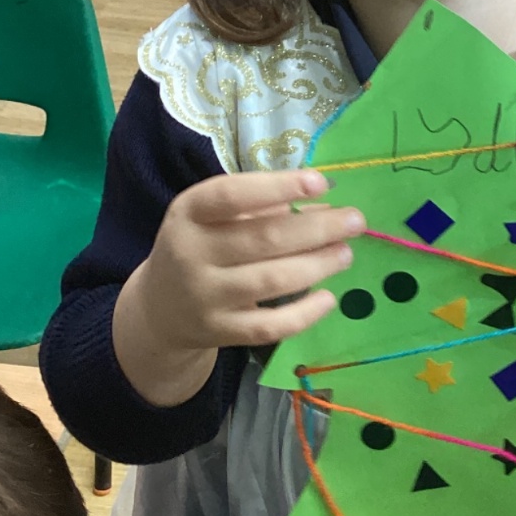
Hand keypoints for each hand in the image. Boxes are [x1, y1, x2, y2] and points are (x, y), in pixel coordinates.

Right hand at [113, 170, 364, 405]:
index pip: (232, 195)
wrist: (159, 307)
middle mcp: (191, 253)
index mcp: (188, 212)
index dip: (278, 187)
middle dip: (317, 229)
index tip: (321, 183)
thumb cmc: (201, 246)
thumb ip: (263, 209)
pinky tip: (328, 298)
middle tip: (355, 221)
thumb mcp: (215, 218)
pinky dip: (303, 314)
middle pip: (263, 239)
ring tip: (346, 254)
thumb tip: (325, 208)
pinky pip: (269, 326)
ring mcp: (204, 296)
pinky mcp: (219, 331)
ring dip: (317, 265)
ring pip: (271, 281)